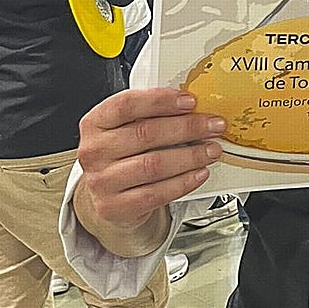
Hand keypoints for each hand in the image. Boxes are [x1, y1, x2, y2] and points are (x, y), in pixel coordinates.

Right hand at [73, 89, 223, 251]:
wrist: (112, 194)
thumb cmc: (126, 153)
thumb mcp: (130, 127)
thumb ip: (154, 114)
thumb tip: (196, 106)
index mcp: (96, 123)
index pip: (126, 105)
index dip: (161, 101)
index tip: (191, 101)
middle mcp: (94, 151)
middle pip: (146, 133)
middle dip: (188, 128)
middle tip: (214, 126)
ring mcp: (101, 181)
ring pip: (153, 165)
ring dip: (191, 156)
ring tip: (212, 150)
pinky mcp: (114, 206)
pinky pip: (156, 193)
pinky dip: (183, 182)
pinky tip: (199, 172)